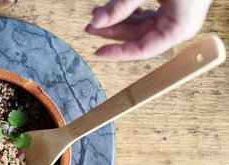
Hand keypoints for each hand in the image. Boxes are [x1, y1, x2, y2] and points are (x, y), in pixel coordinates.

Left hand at [85, 0, 212, 59]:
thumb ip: (122, 5)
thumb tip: (97, 21)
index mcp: (180, 28)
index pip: (143, 49)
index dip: (118, 52)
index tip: (98, 51)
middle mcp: (180, 26)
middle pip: (138, 37)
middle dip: (112, 29)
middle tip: (90, 25)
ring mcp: (177, 16)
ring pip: (141, 25)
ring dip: (119, 19)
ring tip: (98, 13)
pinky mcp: (173, 7)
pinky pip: (148, 15)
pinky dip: (131, 11)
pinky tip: (115, 8)